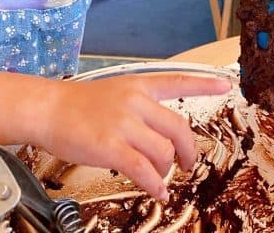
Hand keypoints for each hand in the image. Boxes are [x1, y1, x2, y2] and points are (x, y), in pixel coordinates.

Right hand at [36, 73, 230, 199]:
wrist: (47, 108)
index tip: (225, 86)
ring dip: (165, 169)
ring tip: (157, 176)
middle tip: (187, 164)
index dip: (204, 85)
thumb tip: (160, 139)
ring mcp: (124, 123)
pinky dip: (155, 186)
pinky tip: (157, 193)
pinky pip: (145, 171)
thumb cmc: (76, 104)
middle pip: (179, 128)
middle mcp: (135, 101)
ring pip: (164, 152)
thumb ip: (139, 109)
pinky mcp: (111, 147)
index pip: (177, 81)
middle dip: (188, 151)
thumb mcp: (113, 93)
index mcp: (137, 85)